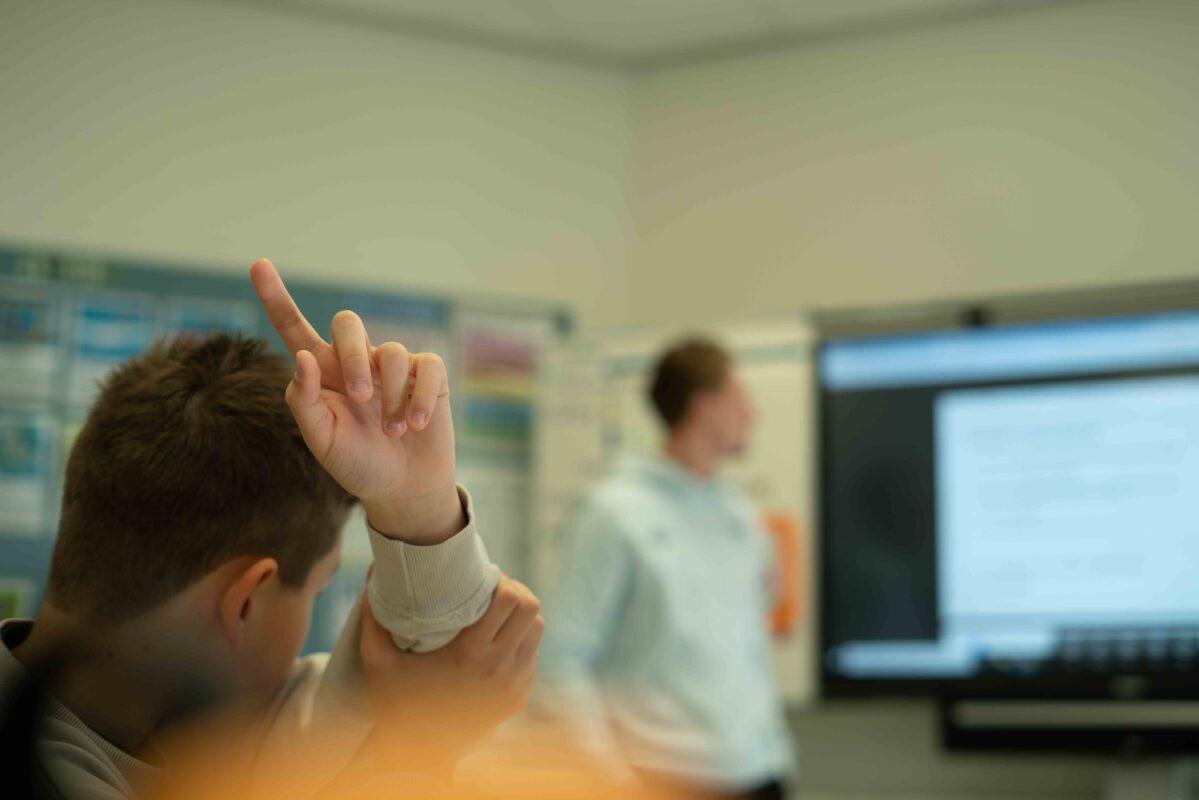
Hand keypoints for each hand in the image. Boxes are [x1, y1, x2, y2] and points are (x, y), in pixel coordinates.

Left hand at [250, 259, 462, 541]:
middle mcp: (357, 361)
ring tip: (391, 431)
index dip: (276, 297)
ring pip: (392, 352)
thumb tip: (302, 356)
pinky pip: (426, 367)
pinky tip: (414, 425)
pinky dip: (419, 399)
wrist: (403, 488)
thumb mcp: (321, 440)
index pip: (295, 327)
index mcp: (322, 373)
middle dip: (353, 355)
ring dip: (391, 395)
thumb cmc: (357, 463)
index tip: (258, 265)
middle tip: (360, 395)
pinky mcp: (428, 376)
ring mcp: (394, 366)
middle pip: (348, 323)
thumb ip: (305, 401)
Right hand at [360, 576, 543, 777]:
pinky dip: (520, 641)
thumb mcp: (378, 662)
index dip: (500, 581)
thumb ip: (373, 617)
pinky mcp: (519, 697)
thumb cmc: (397, 707)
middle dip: (514, 592)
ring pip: (537, 630)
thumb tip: (373, 572)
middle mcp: (500, 668)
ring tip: (496, 612)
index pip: (510, 600)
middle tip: (491, 590)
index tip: (481, 578)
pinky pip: (531, 655)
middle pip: (531, 609)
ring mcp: (514, 685)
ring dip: (520, 616)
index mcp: (471, 654)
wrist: (421, 756)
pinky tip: (497, 640)